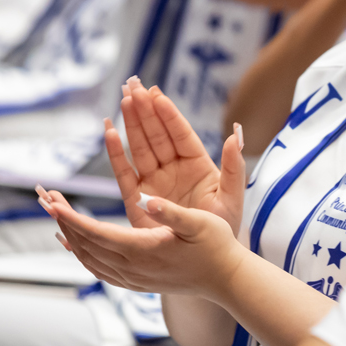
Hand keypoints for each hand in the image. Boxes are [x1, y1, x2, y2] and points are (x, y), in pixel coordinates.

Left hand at [38, 184, 243, 296]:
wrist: (226, 279)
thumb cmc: (216, 246)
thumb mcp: (199, 222)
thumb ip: (172, 212)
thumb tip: (149, 200)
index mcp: (144, 250)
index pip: (97, 234)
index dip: (72, 218)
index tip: (53, 203)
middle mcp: (133, 268)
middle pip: (86, 245)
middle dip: (63, 221)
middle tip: (44, 197)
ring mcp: (133, 278)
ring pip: (89, 259)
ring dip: (69, 237)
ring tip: (54, 215)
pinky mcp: (136, 282)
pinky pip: (98, 269)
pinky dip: (81, 255)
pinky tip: (73, 245)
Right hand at [103, 76, 247, 234]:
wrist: (206, 260)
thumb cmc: (223, 228)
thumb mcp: (232, 197)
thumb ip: (234, 166)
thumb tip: (237, 133)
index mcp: (197, 164)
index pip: (180, 133)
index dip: (168, 114)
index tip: (157, 93)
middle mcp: (174, 169)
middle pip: (156, 134)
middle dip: (145, 110)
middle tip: (132, 85)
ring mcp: (155, 181)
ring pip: (140, 146)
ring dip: (131, 122)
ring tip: (122, 98)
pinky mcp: (138, 198)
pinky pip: (124, 171)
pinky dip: (116, 152)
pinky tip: (109, 131)